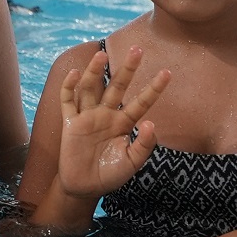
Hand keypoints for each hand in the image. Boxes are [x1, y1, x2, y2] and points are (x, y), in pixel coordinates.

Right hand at [55, 46, 169, 198]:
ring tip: (101, 55)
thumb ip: (143, 146)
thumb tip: (151, 123)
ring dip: (95, 71)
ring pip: (91, 88)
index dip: (154, 88)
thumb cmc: (110, 175)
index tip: (167, 73)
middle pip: (118, 86)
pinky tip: (74, 74)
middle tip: (138, 49)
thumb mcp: (132, 163)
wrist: (84, 187)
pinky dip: (69, 87)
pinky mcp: (71, 122)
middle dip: (127, 69)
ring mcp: (88, 117)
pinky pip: (68, 101)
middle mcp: (106, 115)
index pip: (141, 102)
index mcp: (124, 124)